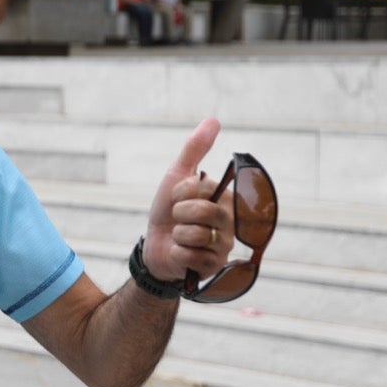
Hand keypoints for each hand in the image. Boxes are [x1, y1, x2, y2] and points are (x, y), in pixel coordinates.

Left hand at [140, 118, 234, 283]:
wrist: (155, 245)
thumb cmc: (169, 210)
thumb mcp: (177, 177)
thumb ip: (194, 149)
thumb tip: (213, 120)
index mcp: (226, 199)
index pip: (203, 188)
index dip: (181, 192)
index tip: (177, 197)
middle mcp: (231, 223)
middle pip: (204, 212)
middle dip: (180, 213)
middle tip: (177, 218)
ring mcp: (224, 246)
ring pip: (195, 235)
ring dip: (177, 234)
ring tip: (179, 236)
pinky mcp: (213, 267)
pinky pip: (190, 256)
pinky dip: (177, 253)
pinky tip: (181, 252)